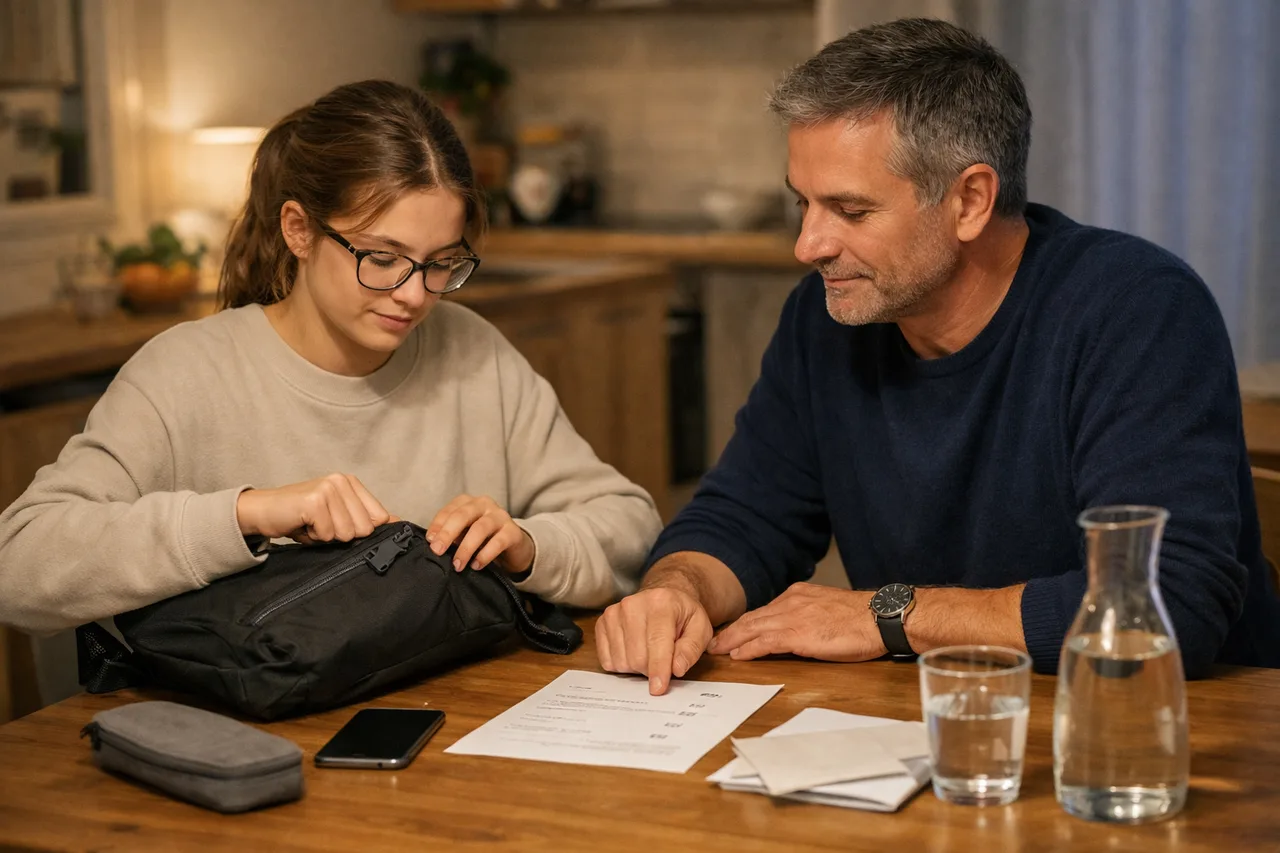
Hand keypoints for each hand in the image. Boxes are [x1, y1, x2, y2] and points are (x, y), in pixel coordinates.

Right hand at [236, 474, 396, 543]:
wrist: (263, 511)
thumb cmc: (301, 517)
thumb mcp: (338, 515)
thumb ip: (365, 518)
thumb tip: (399, 523)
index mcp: (351, 483)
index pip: (380, 518)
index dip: (361, 530)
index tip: (338, 524)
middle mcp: (342, 481)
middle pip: (365, 529)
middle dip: (342, 535)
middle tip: (321, 525)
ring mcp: (328, 489)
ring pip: (347, 534)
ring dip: (326, 537)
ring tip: (311, 524)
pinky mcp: (315, 501)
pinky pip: (328, 535)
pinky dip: (314, 537)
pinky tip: (303, 525)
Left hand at [426, 494, 534, 573]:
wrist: (514, 548)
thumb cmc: (483, 540)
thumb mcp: (464, 535)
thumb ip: (451, 537)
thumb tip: (434, 546)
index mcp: (468, 503)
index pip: (449, 510)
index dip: (438, 525)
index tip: (430, 541)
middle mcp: (484, 504)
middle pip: (463, 515)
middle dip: (447, 533)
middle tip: (438, 551)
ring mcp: (500, 516)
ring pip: (480, 528)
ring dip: (466, 548)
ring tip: (457, 565)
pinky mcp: (513, 531)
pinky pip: (498, 541)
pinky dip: (485, 554)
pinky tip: (476, 565)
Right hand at [596, 586, 714, 695]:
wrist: (662, 598)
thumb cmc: (682, 615)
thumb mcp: (700, 629)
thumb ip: (692, 649)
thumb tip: (676, 668)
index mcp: (661, 603)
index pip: (657, 642)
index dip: (658, 669)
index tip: (658, 689)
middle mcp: (633, 605)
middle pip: (637, 657)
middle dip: (652, 669)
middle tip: (663, 660)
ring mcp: (614, 613)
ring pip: (622, 661)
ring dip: (637, 668)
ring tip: (648, 652)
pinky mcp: (601, 624)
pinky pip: (607, 661)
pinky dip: (622, 664)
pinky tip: (633, 651)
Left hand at [707, 583, 886, 661]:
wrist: (880, 617)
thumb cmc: (863, 619)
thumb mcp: (829, 611)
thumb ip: (810, 616)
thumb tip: (799, 631)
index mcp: (799, 595)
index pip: (765, 610)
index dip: (746, 623)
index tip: (733, 631)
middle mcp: (792, 602)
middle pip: (753, 618)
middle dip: (732, 631)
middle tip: (714, 642)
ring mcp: (793, 617)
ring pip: (753, 628)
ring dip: (732, 640)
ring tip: (717, 650)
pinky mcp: (798, 634)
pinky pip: (765, 642)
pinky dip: (749, 649)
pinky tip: (738, 655)